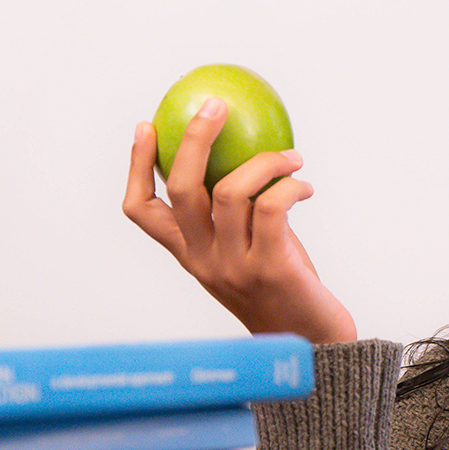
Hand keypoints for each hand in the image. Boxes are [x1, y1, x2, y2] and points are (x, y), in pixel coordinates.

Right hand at [123, 97, 356, 343]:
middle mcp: (203, 260)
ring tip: (290, 157)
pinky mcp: (271, 267)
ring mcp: (234, 265)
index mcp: (188, 255)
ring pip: (230, 192)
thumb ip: (234, 216)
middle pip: (181, 188)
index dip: (136, 166)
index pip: (141, 211)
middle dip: (193, 139)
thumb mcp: (245, 251)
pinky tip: (303, 185)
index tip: (145, 126)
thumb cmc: (282, 288)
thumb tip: (242, 150)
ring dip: (264, 161)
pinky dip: (289, 186)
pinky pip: (271, 207)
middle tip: (215, 106)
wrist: (311, 343)